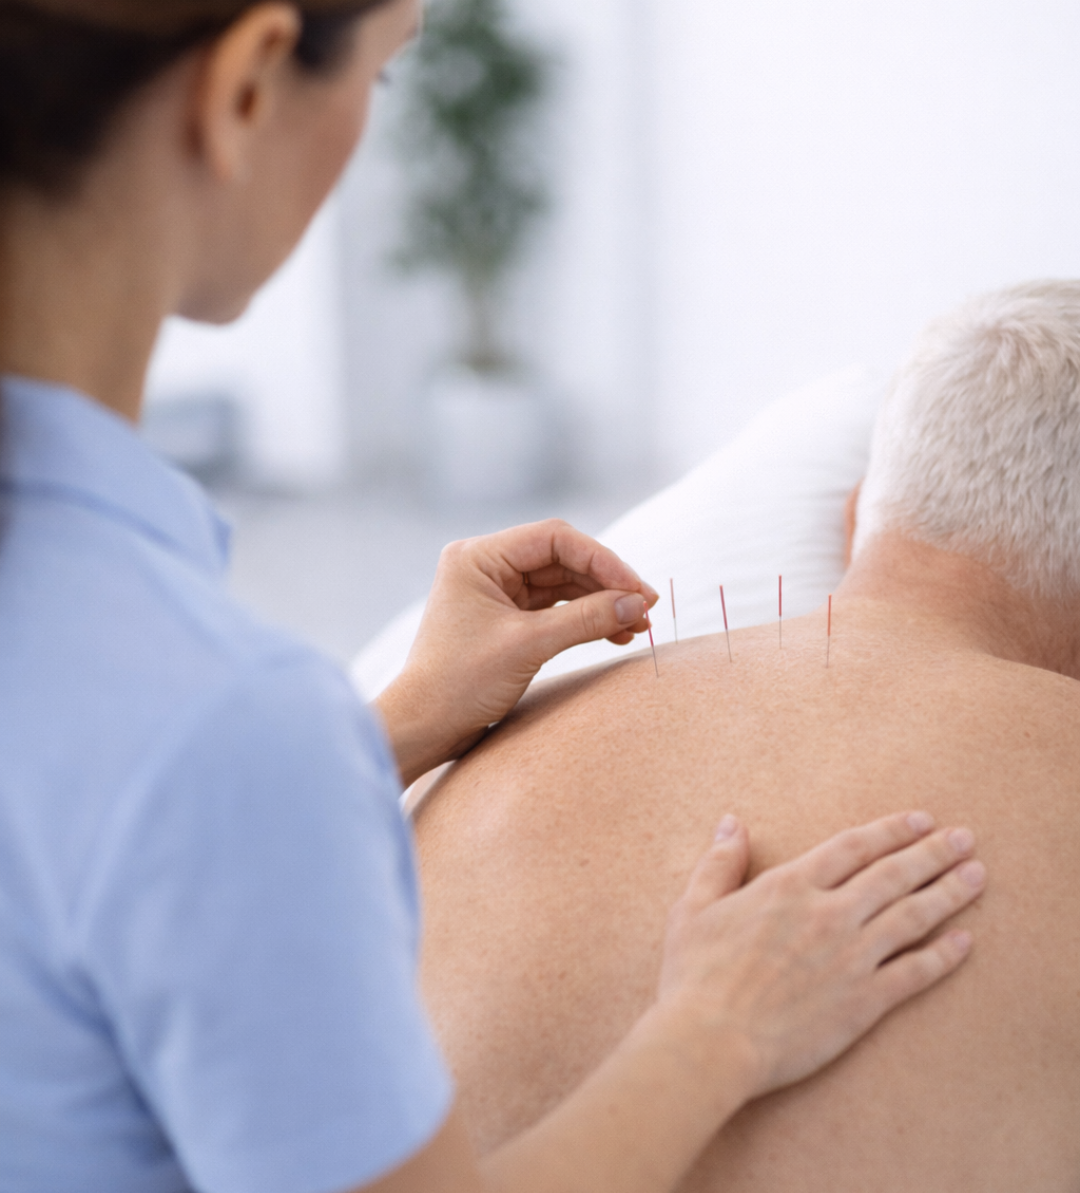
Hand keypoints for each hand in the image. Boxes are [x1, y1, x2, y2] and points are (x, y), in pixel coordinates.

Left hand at [375, 519, 657, 785]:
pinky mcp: (505, 619)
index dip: (603, 561)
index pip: (554, 539)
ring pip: (562, 585)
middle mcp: (485, 566)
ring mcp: (496, 592)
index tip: (638, 590)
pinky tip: (614, 633)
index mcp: (478, 557)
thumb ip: (586, 619)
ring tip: (637, 626)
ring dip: (600, 603)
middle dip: (606, 584)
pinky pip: (554, 609)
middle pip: (562, 559)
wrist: (423, 728)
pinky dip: (585, 619)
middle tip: (646, 609)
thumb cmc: (459, 684)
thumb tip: (638, 604)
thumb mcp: (528, 646)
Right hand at [656, 811, 984, 1098]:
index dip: (890, 831)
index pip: (852, 847)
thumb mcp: (694, 907)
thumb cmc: (695, 975)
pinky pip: (914, 972)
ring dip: (948, 893)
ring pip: (912, 917)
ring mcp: (850, 958)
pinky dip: (943, 956)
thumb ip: (719, 862)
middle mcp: (828, 914)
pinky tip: (965, 941)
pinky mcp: (862, 1002)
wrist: (711, 1040)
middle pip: (893, 874)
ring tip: (976, 876)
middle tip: (964, 839)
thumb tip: (731, 823)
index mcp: (790, 886)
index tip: (920, 820)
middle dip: (932, 853)